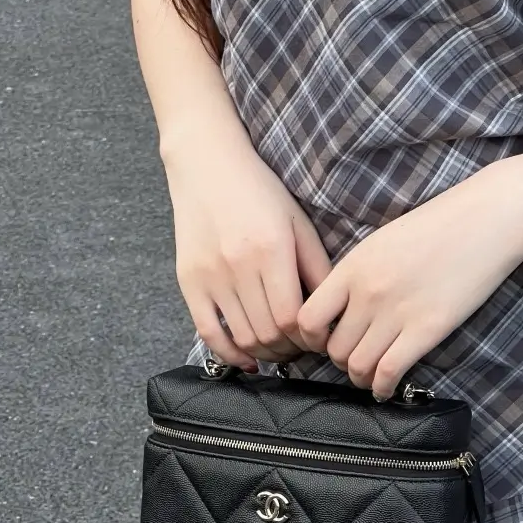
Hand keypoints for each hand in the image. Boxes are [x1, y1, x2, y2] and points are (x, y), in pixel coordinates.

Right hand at [165, 144, 332, 369]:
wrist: (206, 164)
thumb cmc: (260, 191)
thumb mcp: (298, 223)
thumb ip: (317, 267)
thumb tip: (334, 312)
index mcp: (271, 250)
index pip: (292, 317)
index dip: (308, 338)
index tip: (318, 339)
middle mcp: (238, 266)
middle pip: (269, 333)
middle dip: (290, 349)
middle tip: (301, 348)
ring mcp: (209, 276)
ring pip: (242, 337)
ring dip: (265, 352)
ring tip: (279, 349)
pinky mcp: (188, 281)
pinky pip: (207, 332)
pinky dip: (229, 354)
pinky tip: (247, 359)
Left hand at [296, 161, 522, 398]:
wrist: (489, 217)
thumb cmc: (439, 225)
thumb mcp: (383, 241)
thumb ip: (357, 274)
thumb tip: (339, 310)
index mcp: (352, 267)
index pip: (307, 319)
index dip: (311, 339)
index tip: (326, 342)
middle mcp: (368, 292)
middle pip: (333, 349)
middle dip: (340, 362)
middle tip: (354, 361)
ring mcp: (397, 312)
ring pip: (358, 366)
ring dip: (361, 377)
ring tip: (371, 376)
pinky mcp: (428, 328)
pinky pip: (389, 371)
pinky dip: (383, 387)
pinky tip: (387, 388)